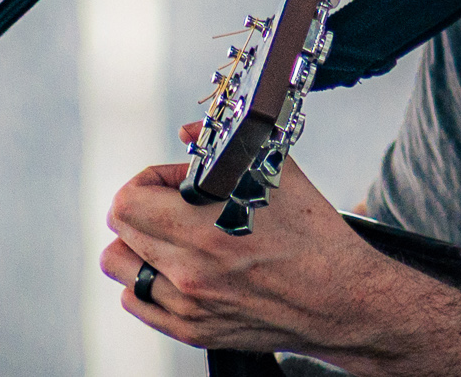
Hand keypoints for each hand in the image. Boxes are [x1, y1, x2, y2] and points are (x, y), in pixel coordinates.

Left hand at [99, 122, 405, 356]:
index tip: (175, 181)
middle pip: (119, 230)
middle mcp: (188, 272)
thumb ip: (223, 149)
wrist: (341, 299)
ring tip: (170, 235)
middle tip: (174, 203)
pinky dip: (147, 280)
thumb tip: (188, 131)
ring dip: (138, 244)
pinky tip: (177, 267)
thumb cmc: (314, 237)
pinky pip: (137, 302)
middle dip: (143, 206)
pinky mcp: (193, 330)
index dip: (149, 180)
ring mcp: (188, 305)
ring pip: (120, 267)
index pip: (128, 201)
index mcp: (204, 230)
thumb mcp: (275, 173)